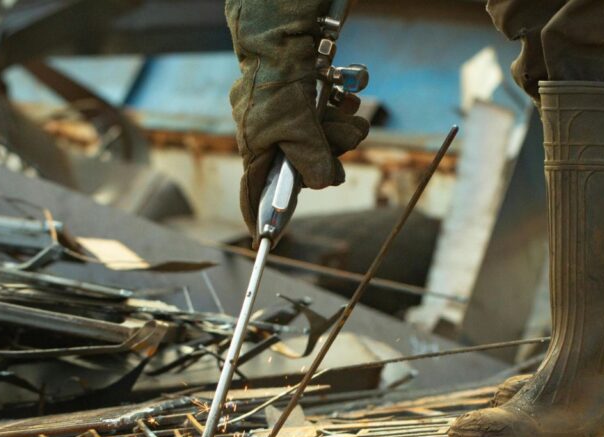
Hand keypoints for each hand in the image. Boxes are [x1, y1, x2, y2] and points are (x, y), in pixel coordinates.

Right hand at [227, 0, 369, 238]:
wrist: (283, 27)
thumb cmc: (277, 76)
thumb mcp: (295, 125)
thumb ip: (309, 159)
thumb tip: (321, 184)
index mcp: (256, 144)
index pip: (254, 190)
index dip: (260, 215)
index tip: (264, 241)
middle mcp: (270, 132)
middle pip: (305, 164)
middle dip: (332, 152)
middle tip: (347, 135)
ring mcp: (287, 115)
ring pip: (323, 139)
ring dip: (344, 128)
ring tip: (350, 110)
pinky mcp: (304, 97)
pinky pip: (329, 115)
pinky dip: (343, 109)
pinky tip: (348, 96)